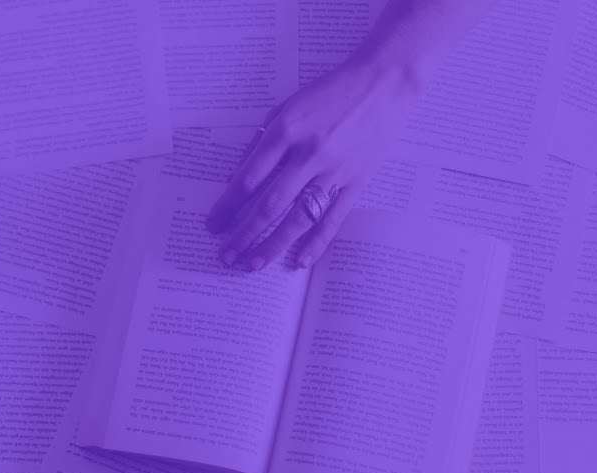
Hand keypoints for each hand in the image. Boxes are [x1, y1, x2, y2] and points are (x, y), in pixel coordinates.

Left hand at [206, 59, 420, 269]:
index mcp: (285, 131)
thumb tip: (237, 178)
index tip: (213, 225)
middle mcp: (307, 154)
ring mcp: (334, 171)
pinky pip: (332, 219)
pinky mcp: (356, 181)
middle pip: (268, 205)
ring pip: (297, 218)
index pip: (247, 179)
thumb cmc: (331, 93)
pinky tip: (298, 261)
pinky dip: (315, 242)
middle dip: (243, 234)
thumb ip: (261, 140)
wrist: (383, 83)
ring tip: (252, 265)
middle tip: (225, 255)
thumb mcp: (287, 106)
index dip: (227, 207)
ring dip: (272, 245)